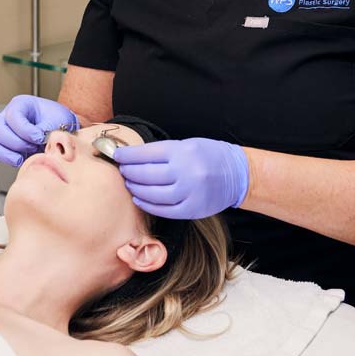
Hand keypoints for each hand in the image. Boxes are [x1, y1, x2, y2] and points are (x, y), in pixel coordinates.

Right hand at [0, 95, 78, 171]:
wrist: (61, 130)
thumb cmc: (58, 121)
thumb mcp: (58, 120)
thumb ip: (47, 129)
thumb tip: (37, 141)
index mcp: (20, 105)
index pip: (12, 115)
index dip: (26, 130)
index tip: (40, 138)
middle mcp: (6, 117)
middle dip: (17, 143)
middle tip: (33, 148)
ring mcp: (0, 132)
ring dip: (4, 154)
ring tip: (20, 160)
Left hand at [113, 137, 249, 218]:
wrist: (237, 174)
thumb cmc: (208, 156)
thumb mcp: (187, 145)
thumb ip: (162, 152)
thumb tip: (132, 157)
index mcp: (183, 151)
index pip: (147, 154)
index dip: (128, 155)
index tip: (117, 155)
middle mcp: (186, 172)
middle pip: (147, 175)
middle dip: (130, 172)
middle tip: (122, 170)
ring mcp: (190, 193)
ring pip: (153, 194)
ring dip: (136, 188)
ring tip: (129, 183)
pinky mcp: (193, 209)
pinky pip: (164, 210)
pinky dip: (148, 204)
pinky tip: (139, 198)